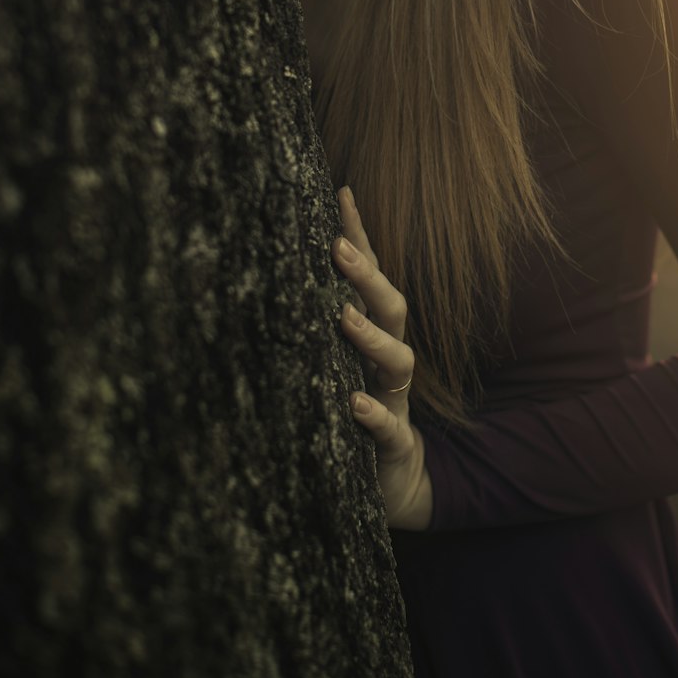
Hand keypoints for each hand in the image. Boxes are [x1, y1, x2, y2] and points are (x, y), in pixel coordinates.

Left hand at [332, 185, 431, 530]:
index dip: (360, 235)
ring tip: (343, 318)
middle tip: (336, 247)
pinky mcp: (394, 445)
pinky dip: (373, 414)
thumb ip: (319, 319)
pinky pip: (388, 426)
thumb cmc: (356, 412)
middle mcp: (389, 361)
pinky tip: (353, 402)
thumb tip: (279, 266)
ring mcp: (394, 401)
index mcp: (375, 336)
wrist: (395, 485)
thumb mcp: (337, 362)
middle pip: (391, 308)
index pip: (371, 276)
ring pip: (398, 361)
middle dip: (367, 276)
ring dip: (372, 337)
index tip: (341, 192)